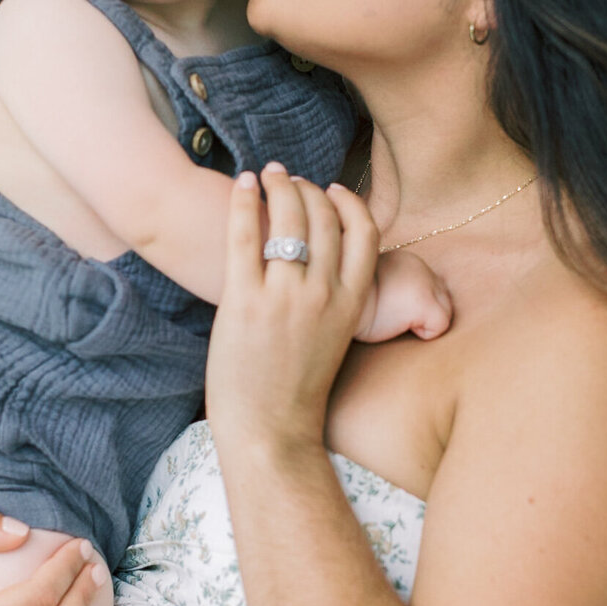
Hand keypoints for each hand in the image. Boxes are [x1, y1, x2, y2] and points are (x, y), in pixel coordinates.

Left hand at [205, 162, 378, 460]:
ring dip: (278, 186)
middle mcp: (323, 295)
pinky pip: (245, 236)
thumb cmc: (298, 389)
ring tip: (266, 174)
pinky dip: (244, 203)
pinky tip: (242, 186)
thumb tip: (324, 263)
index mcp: (351, 304)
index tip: (332, 190)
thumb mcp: (335, 339)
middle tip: (288, 177)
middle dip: (307, 187)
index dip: (349, 203)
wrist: (270, 431)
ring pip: (288, 219)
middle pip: (324, 217)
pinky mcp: (245, 302)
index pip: (364, 233)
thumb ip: (335, 300)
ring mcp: (284, 297)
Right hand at [354, 249, 452, 343]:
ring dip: (422, 322)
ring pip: (444, 311)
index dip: (414, 305)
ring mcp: (423, 280)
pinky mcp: (424, 300)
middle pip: (442, 297)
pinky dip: (423, 334)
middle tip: (393, 318)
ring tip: (393, 321)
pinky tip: (397, 327)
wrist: (331, 305)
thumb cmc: (345, 305)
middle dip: (424, 312)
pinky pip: (440, 326)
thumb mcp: (367, 287)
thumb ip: (388, 287)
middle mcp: (418, 264)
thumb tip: (398, 304)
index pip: (430, 286)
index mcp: (404, 259)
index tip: (390, 310)